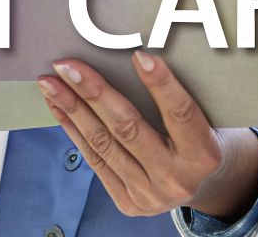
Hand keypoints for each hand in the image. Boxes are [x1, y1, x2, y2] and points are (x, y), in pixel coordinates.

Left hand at [39, 51, 257, 218]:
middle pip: (128, 128)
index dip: (161, 84)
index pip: (181, 113)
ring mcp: (150, 194)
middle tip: (68, 66)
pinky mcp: (128, 202)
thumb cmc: (198, 138)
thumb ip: (177, 99)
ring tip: (51, 84)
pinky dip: (74, 131)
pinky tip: (60, 108)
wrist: (201, 184)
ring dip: (73, 109)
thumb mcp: (205, 119)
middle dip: (93, 92)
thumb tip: (136, 58)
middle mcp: (176, 177)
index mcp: (203, 153)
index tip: (138, 55)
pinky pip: (95, 161)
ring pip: (103, 144)